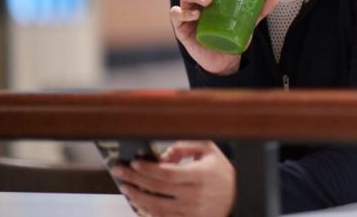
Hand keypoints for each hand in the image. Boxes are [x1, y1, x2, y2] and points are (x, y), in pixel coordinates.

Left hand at [112, 141, 234, 216]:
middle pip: (158, 189)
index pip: (168, 174)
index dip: (149, 169)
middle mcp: (194, 195)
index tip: (135, 163)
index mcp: (200, 176)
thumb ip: (185, 146)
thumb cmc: (219, 170)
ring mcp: (190, 211)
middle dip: (136, 180)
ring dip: (137, 197)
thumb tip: (162, 156)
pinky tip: (138, 201)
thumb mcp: (208, 150)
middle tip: (120, 171)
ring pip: (157, 207)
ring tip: (125, 187)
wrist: (236, 195)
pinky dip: (148, 210)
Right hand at [169, 0, 281, 74]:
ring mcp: (187, 13)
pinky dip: (184, 12)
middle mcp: (195, 0)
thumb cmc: (232, 34)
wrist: (225, 60)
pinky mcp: (181, 28)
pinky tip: (195, 14)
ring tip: (209, 0)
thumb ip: (260, 8)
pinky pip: (176, 15)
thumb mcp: (248, 20)